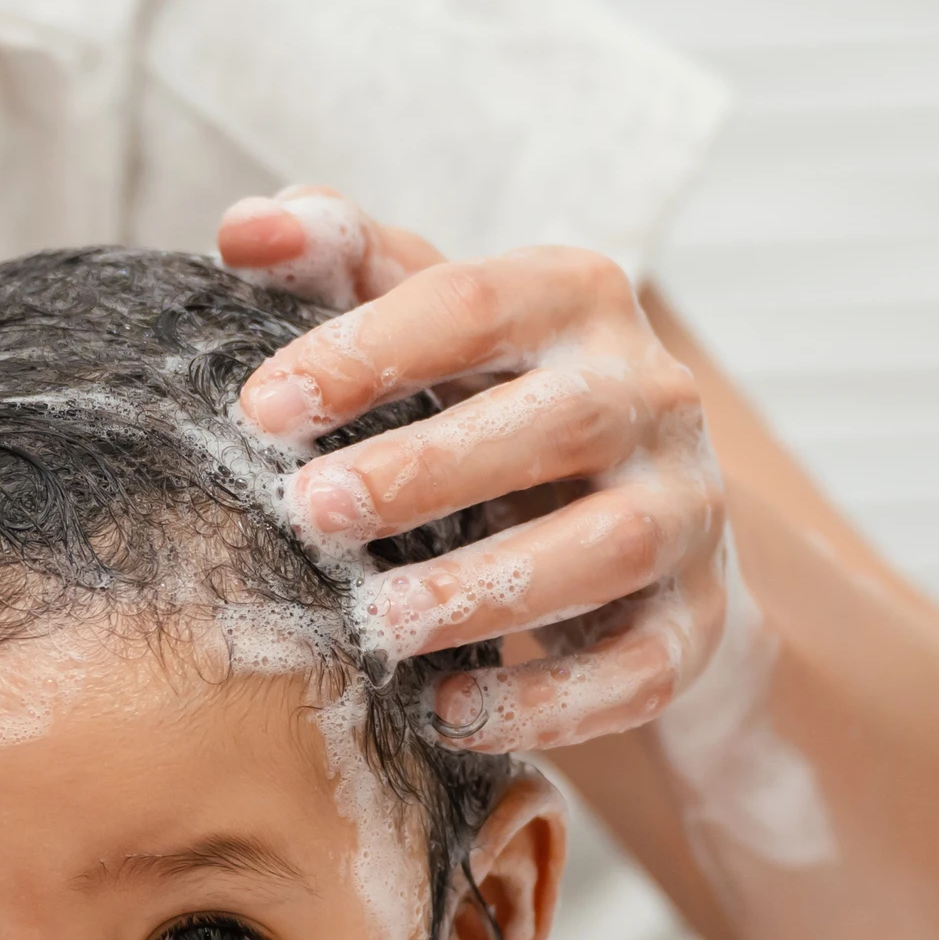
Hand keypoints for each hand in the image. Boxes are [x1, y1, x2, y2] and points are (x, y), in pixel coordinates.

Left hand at [217, 188, 728, 754]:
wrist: (633, 511)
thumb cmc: (494, 398)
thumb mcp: (429, 320)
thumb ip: (343, 264)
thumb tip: (242, 227)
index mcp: (577, 302)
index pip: (475, 304)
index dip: (367, 351)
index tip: (260, 409)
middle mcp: (653, 395)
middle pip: (558, 421)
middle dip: (428, 470)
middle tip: (313, 515)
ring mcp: (688, 511)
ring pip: (606, 547)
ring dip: (485, 590)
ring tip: (375, 624)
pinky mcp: (696, 622)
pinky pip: (637, 668)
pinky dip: (547, 701)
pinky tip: (449, 712)